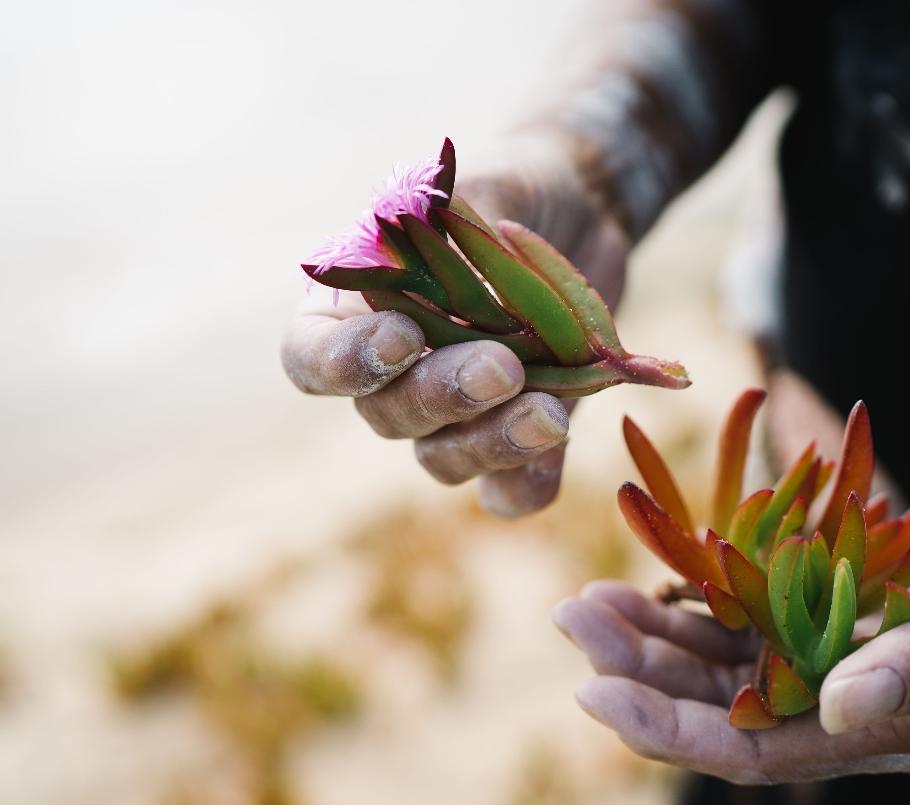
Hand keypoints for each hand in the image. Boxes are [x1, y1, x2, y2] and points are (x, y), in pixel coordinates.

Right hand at [281, 149, 631, 515]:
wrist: (581, 216)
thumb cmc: (510, 194)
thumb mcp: (478, 191)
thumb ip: (447, 226)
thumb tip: (430, 254)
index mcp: (353, 312)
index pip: (311, 360)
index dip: (345, 363)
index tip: (401, 337)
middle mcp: (394, 376)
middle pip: (388, 415)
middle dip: (443, 395)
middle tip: (502, 366)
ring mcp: (456, 416)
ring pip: (444, 459)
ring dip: (492, 443)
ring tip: (550, 411)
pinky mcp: (518, 438)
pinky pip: (510, 490)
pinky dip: (529, 481)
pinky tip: (558, 445)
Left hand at [553, 450, 909, 782]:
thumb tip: (844, 706)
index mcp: (904, 726)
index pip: (768, 750)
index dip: (679, 732)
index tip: (599, 696)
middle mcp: (866, 697)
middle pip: (731, 704)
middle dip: (646, 674)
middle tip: (573, 620)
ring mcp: (856, 646)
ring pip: (736, 655)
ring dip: (662, 633)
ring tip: (590, 599)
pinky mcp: (854, 596)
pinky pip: (765, 604)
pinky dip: (710, 591)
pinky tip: (660, 572)